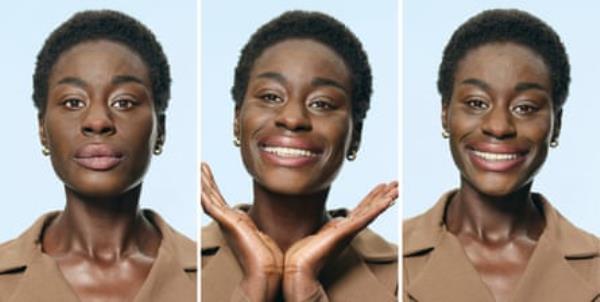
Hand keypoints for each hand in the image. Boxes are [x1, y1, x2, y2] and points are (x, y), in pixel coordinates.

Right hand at [201, 163, 282, 301]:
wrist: (271, 273)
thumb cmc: (277, 257)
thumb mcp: (278, 230)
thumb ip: (282, 217)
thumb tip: (300, 206)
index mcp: (241, 224)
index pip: (225, 202)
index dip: (218, 189)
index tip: (214, 175)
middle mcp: (231, 223)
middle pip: (215, 198)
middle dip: (208, 182)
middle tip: (202, 167)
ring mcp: (228, 224)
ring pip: (211, 199)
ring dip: (205, 183)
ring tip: (201, 168)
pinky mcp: (229, 224)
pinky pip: (212, 207)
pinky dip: (206, 195)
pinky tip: (201, 185)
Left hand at [282, 181, 397, 300]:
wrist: (300, 264)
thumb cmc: (307, 251)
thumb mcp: (321, 231)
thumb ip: (331, 225)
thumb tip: (336, 219)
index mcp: (345, 227)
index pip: (363, 208)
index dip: (374, 197)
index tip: (383, 186)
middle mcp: (350, 228)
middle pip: (371, 208)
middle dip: (384, 195)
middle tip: (397, 184)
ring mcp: (349, 230)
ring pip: (371, 212)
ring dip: (385, 200)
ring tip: (396, 190)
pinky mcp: (345, 232)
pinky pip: (364, 218)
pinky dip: (376, 209)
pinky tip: (386, 202)